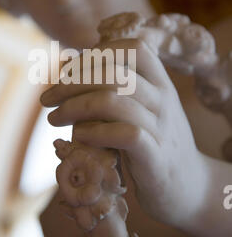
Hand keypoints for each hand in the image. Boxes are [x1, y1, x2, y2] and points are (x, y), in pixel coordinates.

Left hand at [40, 39, 208, 227]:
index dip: (96, 54)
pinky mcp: (156, 159)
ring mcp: (162, 128)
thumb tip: (69, 66)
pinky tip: (78, 137)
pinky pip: (125, 134)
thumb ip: (115, 88)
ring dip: (74, 108)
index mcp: (161, 82)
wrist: (189, 188)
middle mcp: (164, 99)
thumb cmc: (154, 143)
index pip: (132, 48)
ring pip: (114, 101)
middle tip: (47, 99)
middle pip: (114, 72)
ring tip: (54, 119)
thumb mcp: (141, 109)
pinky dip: (94, 132)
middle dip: (72, 82)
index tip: (68, 72)